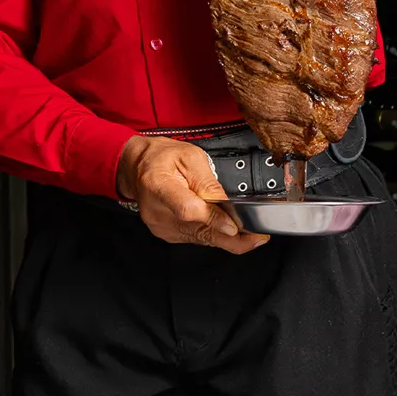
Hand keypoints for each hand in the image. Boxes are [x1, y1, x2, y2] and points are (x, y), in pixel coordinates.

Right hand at [117, 136, 268, 253]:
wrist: (139, 166)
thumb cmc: (162, 157)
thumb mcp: (190, 156)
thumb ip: (209, 182)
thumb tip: (228, 205)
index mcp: (158, 185)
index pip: (189, 209)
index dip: (214, 219)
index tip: (235, 225)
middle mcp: (157, 211)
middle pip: (198, 230)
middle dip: (232, 237)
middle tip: (257, 237)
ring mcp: (161, 226)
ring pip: (201, 238)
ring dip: (225, 236)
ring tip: (247, 231)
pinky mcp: (167, 234)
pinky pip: (196, 238)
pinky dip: (212, 234)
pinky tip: (223, 226)